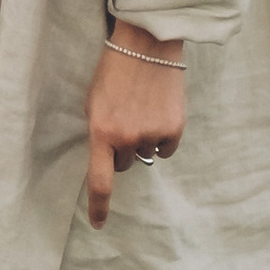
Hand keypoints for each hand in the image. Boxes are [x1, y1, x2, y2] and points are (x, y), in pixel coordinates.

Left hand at [85, 33, 184, 228]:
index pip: (100, 182)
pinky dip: (162, 136)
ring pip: (146, 155)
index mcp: (101, 132)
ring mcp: (152, 135)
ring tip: (141, 108)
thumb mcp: (94, 102)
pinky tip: (158, 111)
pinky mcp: (174, 129)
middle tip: (124, 118)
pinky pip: (166, 148)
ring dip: (143, 139)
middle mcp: (127, 139)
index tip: (98, 225)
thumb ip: (99, 133)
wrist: (146, 45)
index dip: (99, 207)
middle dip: (122, 149)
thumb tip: (108, 162)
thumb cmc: (113, 72)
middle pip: (125, 164)